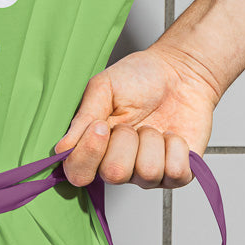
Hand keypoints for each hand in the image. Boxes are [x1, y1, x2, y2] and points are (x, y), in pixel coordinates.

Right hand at [54, 42, 222, 189]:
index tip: (101, 126)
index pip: (79, 173)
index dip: (89, 153)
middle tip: (131, 123)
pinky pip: (176, 172)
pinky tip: (171, 135)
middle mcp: (119, 165)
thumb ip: (83, 118)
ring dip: (153, 141)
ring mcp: (148, 172)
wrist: (181, 70)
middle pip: (114, 174)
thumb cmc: (141, 77)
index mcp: (95, 147)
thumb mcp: (103, 88)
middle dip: (126, 141)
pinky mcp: (178, 174)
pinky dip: (176, 147)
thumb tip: (62, 148)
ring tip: (153, 126)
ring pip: (147, 173)